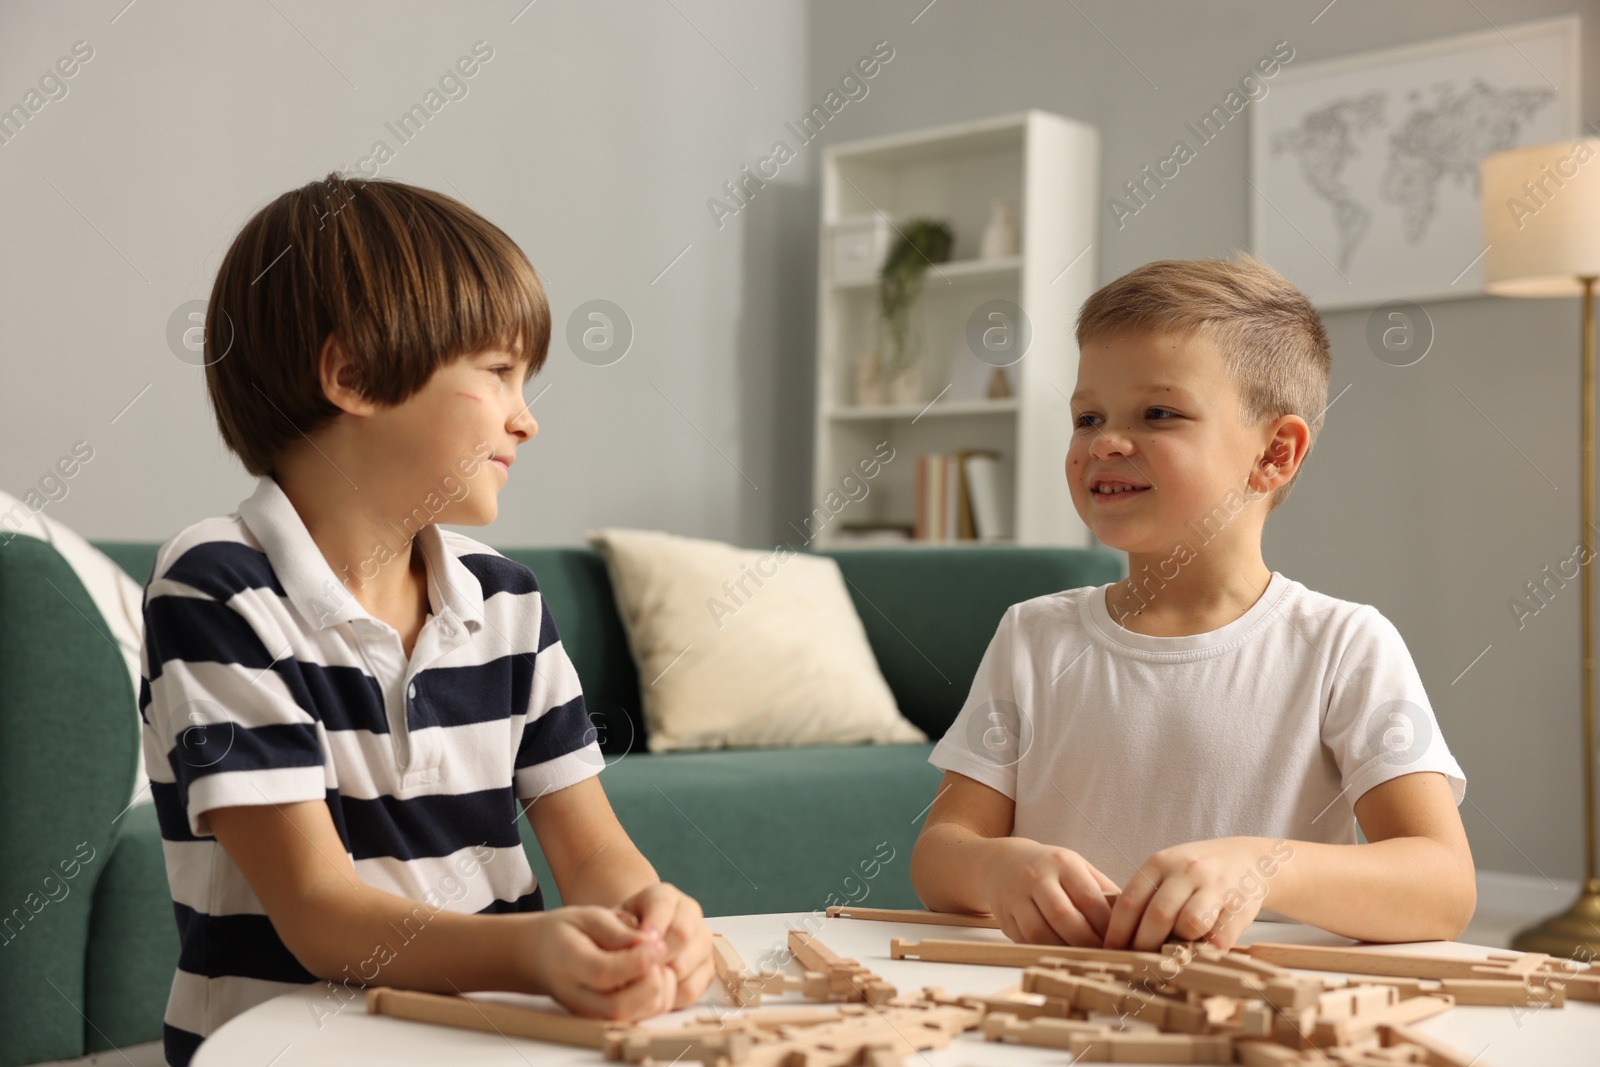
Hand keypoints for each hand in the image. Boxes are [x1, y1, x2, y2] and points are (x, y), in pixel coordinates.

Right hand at [522, 906, 677, 1019]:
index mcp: (568, 964)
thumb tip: (648, 942)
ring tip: (656, 963)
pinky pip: (634, 1021)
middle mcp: (575, 997)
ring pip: (629, 1019)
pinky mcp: (600, 1020)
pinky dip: (652, 1001)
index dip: (637, 961)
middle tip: (658, 954)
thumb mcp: (587, 916)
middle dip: (649, 982)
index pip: (604, 973)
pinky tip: (652, 976)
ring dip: (654, 992)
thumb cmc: (566, 932)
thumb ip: (617, 930)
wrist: (539, 957)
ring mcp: (586, 1013)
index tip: (659, 943)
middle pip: (617, 1006)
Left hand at [615, 882, 713, 1009]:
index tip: (636, 945)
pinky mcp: (707, 968)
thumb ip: (617, 929)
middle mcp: (690, 913)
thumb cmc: (619, 932)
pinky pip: (693, 988)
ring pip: (688, 963)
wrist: (634, 941)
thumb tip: (632, 945)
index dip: (651, 927)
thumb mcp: (611, 922)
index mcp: (665, 896)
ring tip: (640, 987)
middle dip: (656, 957)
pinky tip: (653, 997)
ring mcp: (702, 941)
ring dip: (662, 979)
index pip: (663, 906)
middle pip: (682, 934)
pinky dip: (672, 996)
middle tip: (635, 973)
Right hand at [981, 839, 1120, 946]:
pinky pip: (1025, 940)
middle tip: (1102, 955)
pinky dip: (1044, 950)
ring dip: (1063, 949)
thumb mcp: (1077, 867)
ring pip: (1040, 932)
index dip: (1106, 925)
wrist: (1002, 863)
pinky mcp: (1003, 916)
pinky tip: (1059, 953)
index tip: (1120, 941)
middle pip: (1063, 916)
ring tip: (1081, 957)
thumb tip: (1133, 916)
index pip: (1088, 898)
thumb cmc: (1050, 868)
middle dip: (1086, 942)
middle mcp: (1036, 876)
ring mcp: (1016, 896)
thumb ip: (1102, 888)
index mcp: (1062, 863)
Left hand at [1101, 837, 1276, 951]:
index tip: (1112, 951)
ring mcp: (1215, 887)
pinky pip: (1219, 938)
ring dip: (1178, 945)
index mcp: (1161, 862)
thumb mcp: (1167, 872)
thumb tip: (1120, 940)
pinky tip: (1200, 954)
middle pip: (1158, 915)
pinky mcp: (1240, 906)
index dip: (1117, 931)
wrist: (1248, 859)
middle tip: (1140, 962)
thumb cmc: (1196, 874)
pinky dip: (1206, 952)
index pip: (1130, 900)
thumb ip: (1147, 897)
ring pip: (1189, 924)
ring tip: (1173, 954)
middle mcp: (1186, 871)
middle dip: (1144, 945)